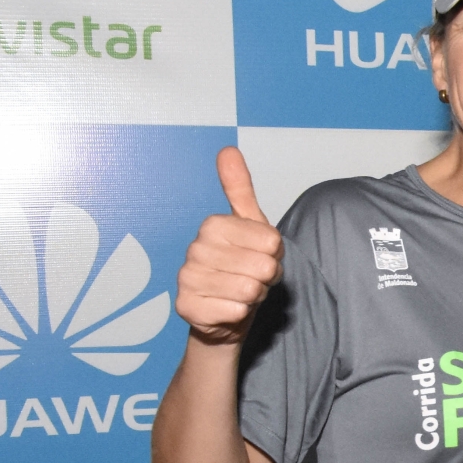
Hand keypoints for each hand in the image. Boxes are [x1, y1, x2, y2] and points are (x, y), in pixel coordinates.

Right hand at [176, 147, 282, 345]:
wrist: (225, 312)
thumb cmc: (242, 265)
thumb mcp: (249, 224)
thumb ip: (240, 188)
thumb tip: (228, 150)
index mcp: (212, 225)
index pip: (272, 242)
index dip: (275, 254)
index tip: (259, 255)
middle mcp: (195, 249)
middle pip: (264, 266)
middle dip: (266, 276)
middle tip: (252, 276)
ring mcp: (187, 279)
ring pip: (250, 289)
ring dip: (254, 295)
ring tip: (242, 291)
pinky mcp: (187, 307)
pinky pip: (235, 311)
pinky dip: (240, 313)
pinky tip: (229, 308)